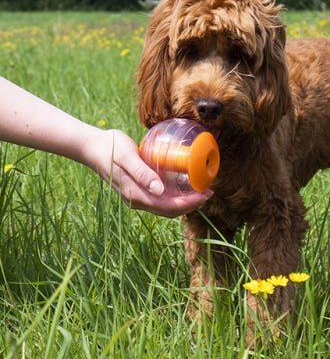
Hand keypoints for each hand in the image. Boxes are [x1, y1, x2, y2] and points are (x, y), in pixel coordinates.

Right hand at [80, 128, 211, 217]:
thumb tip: (158, 190)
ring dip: (184, 202)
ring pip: (165, 207)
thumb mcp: (126, 156)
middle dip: (191, 204)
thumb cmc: (110, 147)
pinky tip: (184, 187)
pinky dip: (175, 197)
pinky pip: (160, 200)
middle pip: (169, 210)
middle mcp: (136, 200)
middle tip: (209, 192)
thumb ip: (141, 173)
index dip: (189, 203)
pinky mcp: (137, 190)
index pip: (168, 207)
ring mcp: (136, 196)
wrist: (91, 147)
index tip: (205, 194)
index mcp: (135, 194)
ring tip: (200, 191)